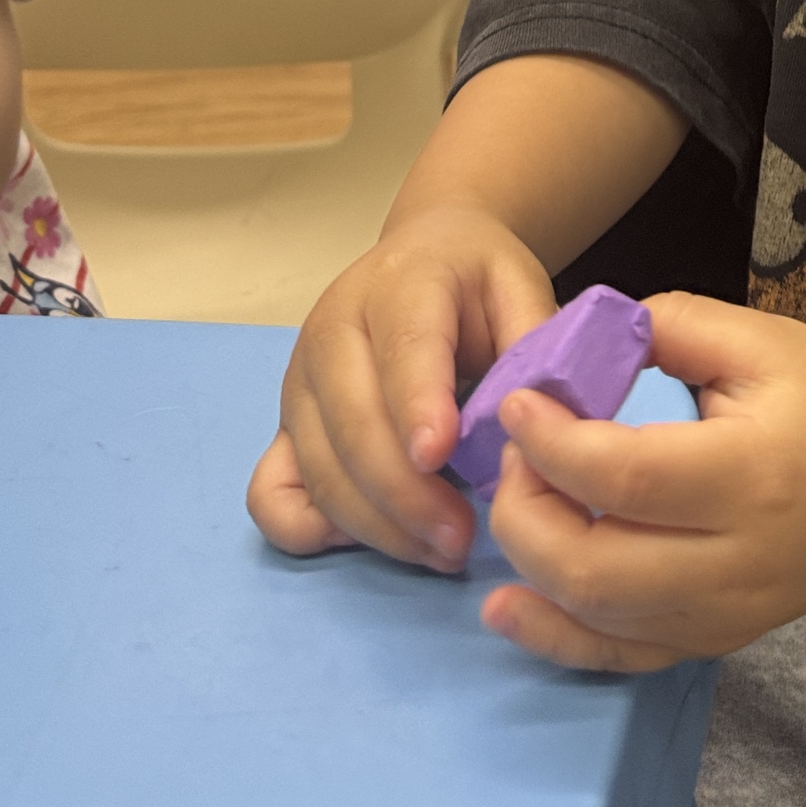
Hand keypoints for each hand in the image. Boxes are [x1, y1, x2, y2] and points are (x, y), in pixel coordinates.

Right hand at [247, 204, 556, 573]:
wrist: (424, 255)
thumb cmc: (475, 280)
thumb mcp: (517, 286)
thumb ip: (531, 340)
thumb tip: (534, 416)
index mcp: (399, 286)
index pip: (402, 350)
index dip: (416, 405)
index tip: (438, 458)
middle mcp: (332, 331)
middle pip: (353, 423)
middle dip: (404, 494)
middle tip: (461, 540)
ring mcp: (298, 381)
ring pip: (318, 468)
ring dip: (375, 524)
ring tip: (440, 551)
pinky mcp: (283, 424)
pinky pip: (271, 490)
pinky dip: (309, 528)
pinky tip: (368, 539)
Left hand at [479, 292, 805, 672]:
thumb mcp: (761, 339)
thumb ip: (669, 327)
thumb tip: (578, 338)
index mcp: (752, 472)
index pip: (625, 474)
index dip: (553, 442)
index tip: (517, 399)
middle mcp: (739, 560)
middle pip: (597, 565)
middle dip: (525, 511)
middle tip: (513, 454)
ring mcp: (728, 615)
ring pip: (601, 620)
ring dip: (532, 568)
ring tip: (512, 504)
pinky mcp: (718, 641)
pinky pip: (624, 659)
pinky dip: (558, 637)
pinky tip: (510, 605)